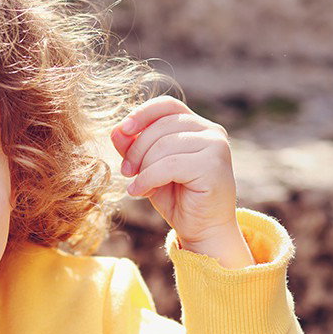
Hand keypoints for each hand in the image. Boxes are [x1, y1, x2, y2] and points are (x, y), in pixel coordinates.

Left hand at [110, 96, 253, 268]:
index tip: (122, 130)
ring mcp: (216, 146)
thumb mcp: (147, 167)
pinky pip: (169, 165)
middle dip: (136, 150)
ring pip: (163, 146)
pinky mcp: (214, 165)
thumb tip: (116, 130)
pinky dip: (148, 179)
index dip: (142, 113)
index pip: (166, 105)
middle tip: (126, 172)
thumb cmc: (176, 196)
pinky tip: (139, 192)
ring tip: (136, 186)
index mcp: (196, 125)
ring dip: (142, 168)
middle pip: (160, 126)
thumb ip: (133, 147)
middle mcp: (211, 131)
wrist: (202, 228)